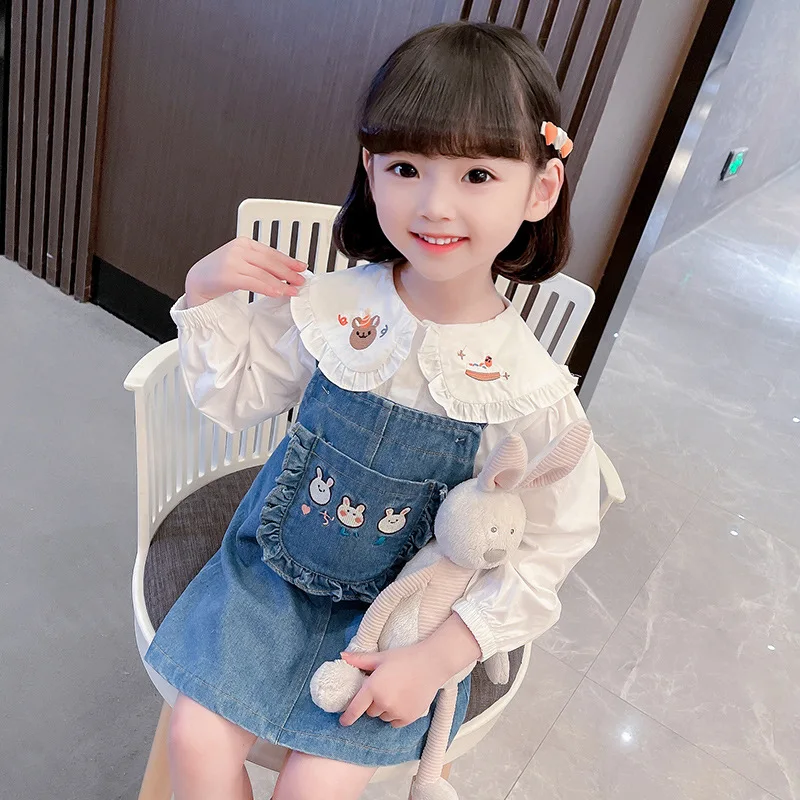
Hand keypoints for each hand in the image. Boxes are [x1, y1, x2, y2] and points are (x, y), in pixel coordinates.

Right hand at [184, 236, 306, 306]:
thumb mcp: (241, 261)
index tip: (301, 267)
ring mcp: (232, 262)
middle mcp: (238, 249)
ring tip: (292, 290)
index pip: (271, 251)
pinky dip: (268, 288)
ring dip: (281, 283)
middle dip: (288, 272)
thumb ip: (258, 263)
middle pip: (270, 261)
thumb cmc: (220, 273)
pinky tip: (278, 292)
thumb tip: (283, 273)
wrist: (197, 281)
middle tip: (300, 280)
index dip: (288, 260)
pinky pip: (253, 282)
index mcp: (244, 243)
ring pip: (263, 273)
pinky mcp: (228, 276)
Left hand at [338, 645, 445, 728]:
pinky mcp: (408, 718)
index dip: (347, 717)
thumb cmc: (405, 657)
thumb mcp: (381, 657)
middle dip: (373, 702)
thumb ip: (360, 660)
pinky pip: (395, 722)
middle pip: (370, 711)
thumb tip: (342, 656)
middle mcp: (383, 702)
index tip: (343, 722)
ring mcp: (396, 712)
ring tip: (396, 692)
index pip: (354, 709)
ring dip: (385, 709)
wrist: (432, 663)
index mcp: (373, 687)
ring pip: (383, 717)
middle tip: (384, 688)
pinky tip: (403, 700)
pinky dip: (396, 715)